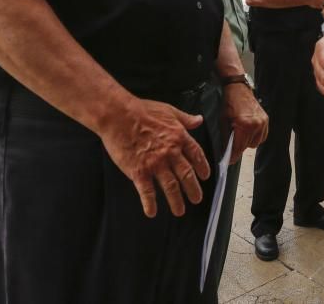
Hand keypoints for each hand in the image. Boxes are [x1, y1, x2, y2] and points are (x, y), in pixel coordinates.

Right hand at [99, 97, 210, 217]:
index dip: (202, 167)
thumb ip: (185, 119)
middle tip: (197, 199)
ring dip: (176, 201)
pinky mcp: (139, 171)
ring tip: (180, 211)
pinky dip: (150, 204)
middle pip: (187, 175)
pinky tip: (152, 212)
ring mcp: (155, 163)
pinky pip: (147, 192)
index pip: (196, 155)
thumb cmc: (142, 110)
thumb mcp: (169, 111)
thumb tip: (199, 120)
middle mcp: (170, 152)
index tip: (205, 177)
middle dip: (193, 190)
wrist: (119, 115)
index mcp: (179, 137)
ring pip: (171, 187)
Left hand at [223, 83, 267, 164]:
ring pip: (255, 143)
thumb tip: (227, 154)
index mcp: (243, 125)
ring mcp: (262, 122)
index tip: (228, 161)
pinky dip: (255, 136)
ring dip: (248, 142)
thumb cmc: (229, 105)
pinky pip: (261, 137)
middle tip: (233, 143)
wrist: (238, 89)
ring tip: (241, 133)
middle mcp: (255, 125)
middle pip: (247, 147)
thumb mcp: (223, 122)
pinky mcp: (266, 120)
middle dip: (239, 147)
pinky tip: (249, 130)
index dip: (232, 157)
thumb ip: (226, 139)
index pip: (238, 148)